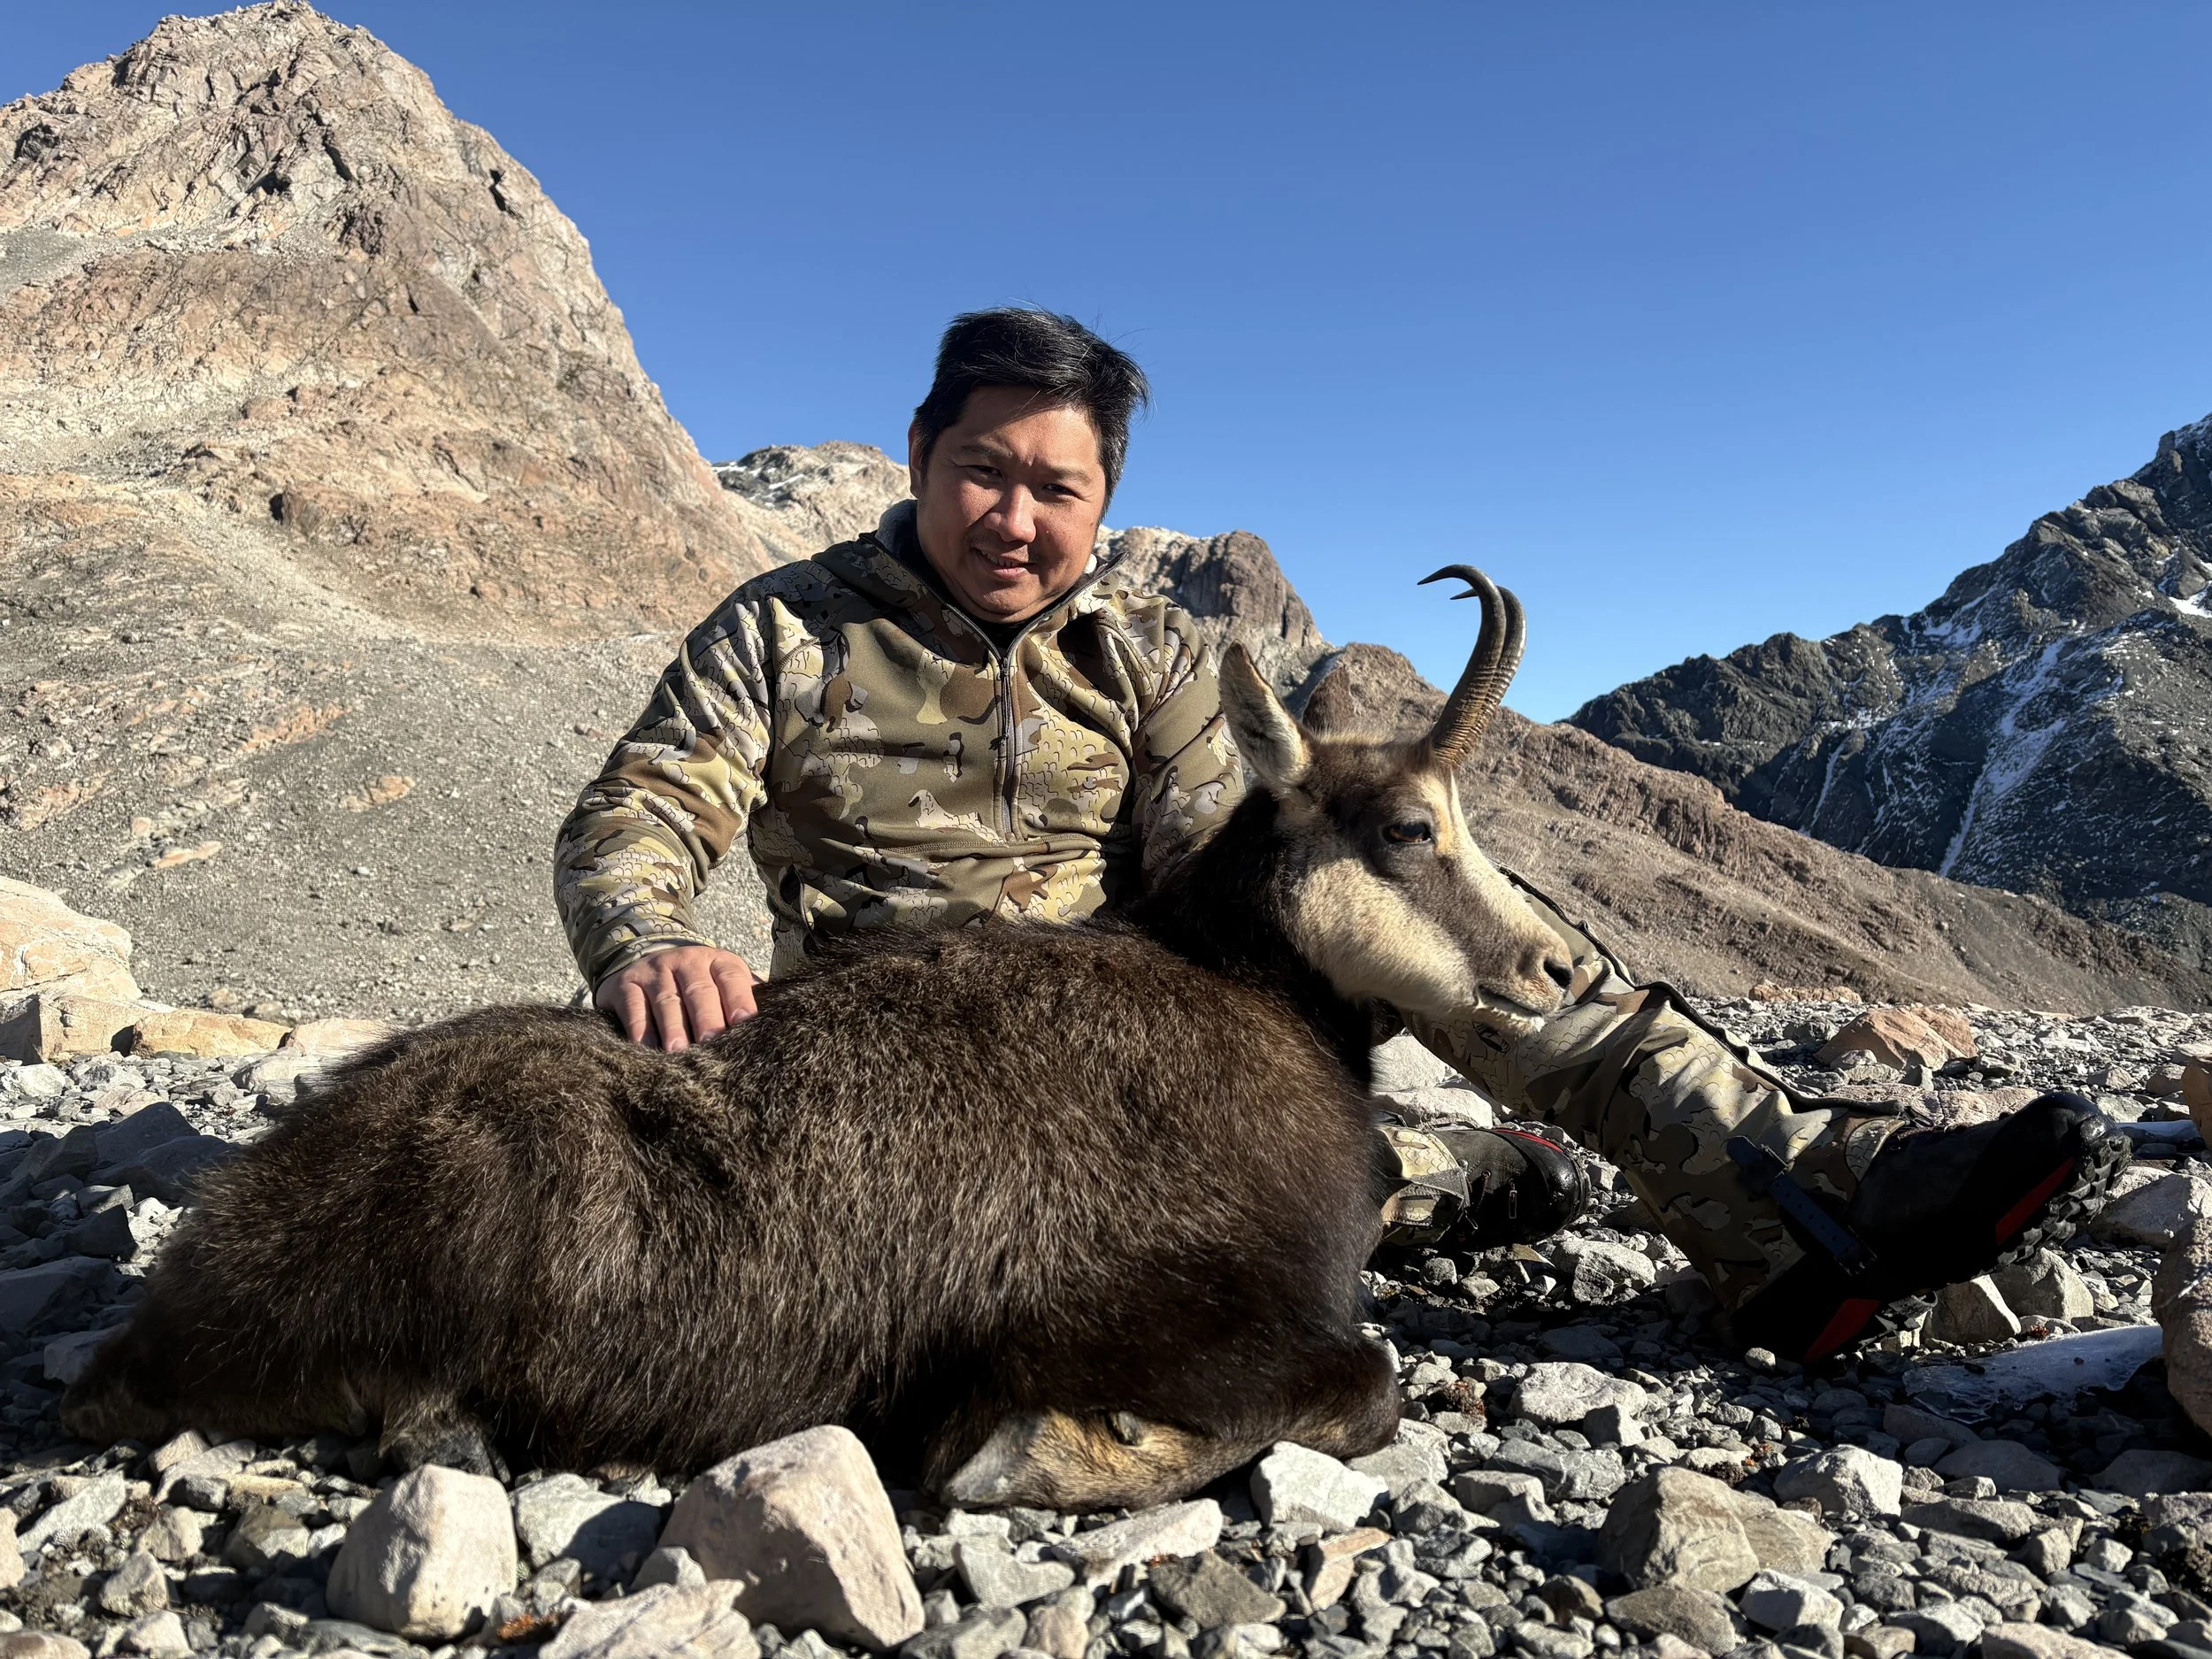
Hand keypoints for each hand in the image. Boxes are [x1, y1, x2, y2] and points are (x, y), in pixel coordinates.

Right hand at [594, 946, 758, 1050]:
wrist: (643, 963)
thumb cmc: (695, 986)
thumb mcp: (721, 984)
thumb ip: (744, 1000)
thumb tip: (778, 1025)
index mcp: (717, 961)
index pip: (731, 977)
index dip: (738, 999)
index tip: (743, 1023)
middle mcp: (687, 961)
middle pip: (699, 990)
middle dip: (706, 1018)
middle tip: (710, 1043)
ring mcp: (655, 970)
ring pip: (666, 1000)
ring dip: (672, 1028)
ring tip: (677, 1052)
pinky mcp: (626, 984)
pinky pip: (633, 1007)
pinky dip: (640, 1029)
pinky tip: (645, 1048)